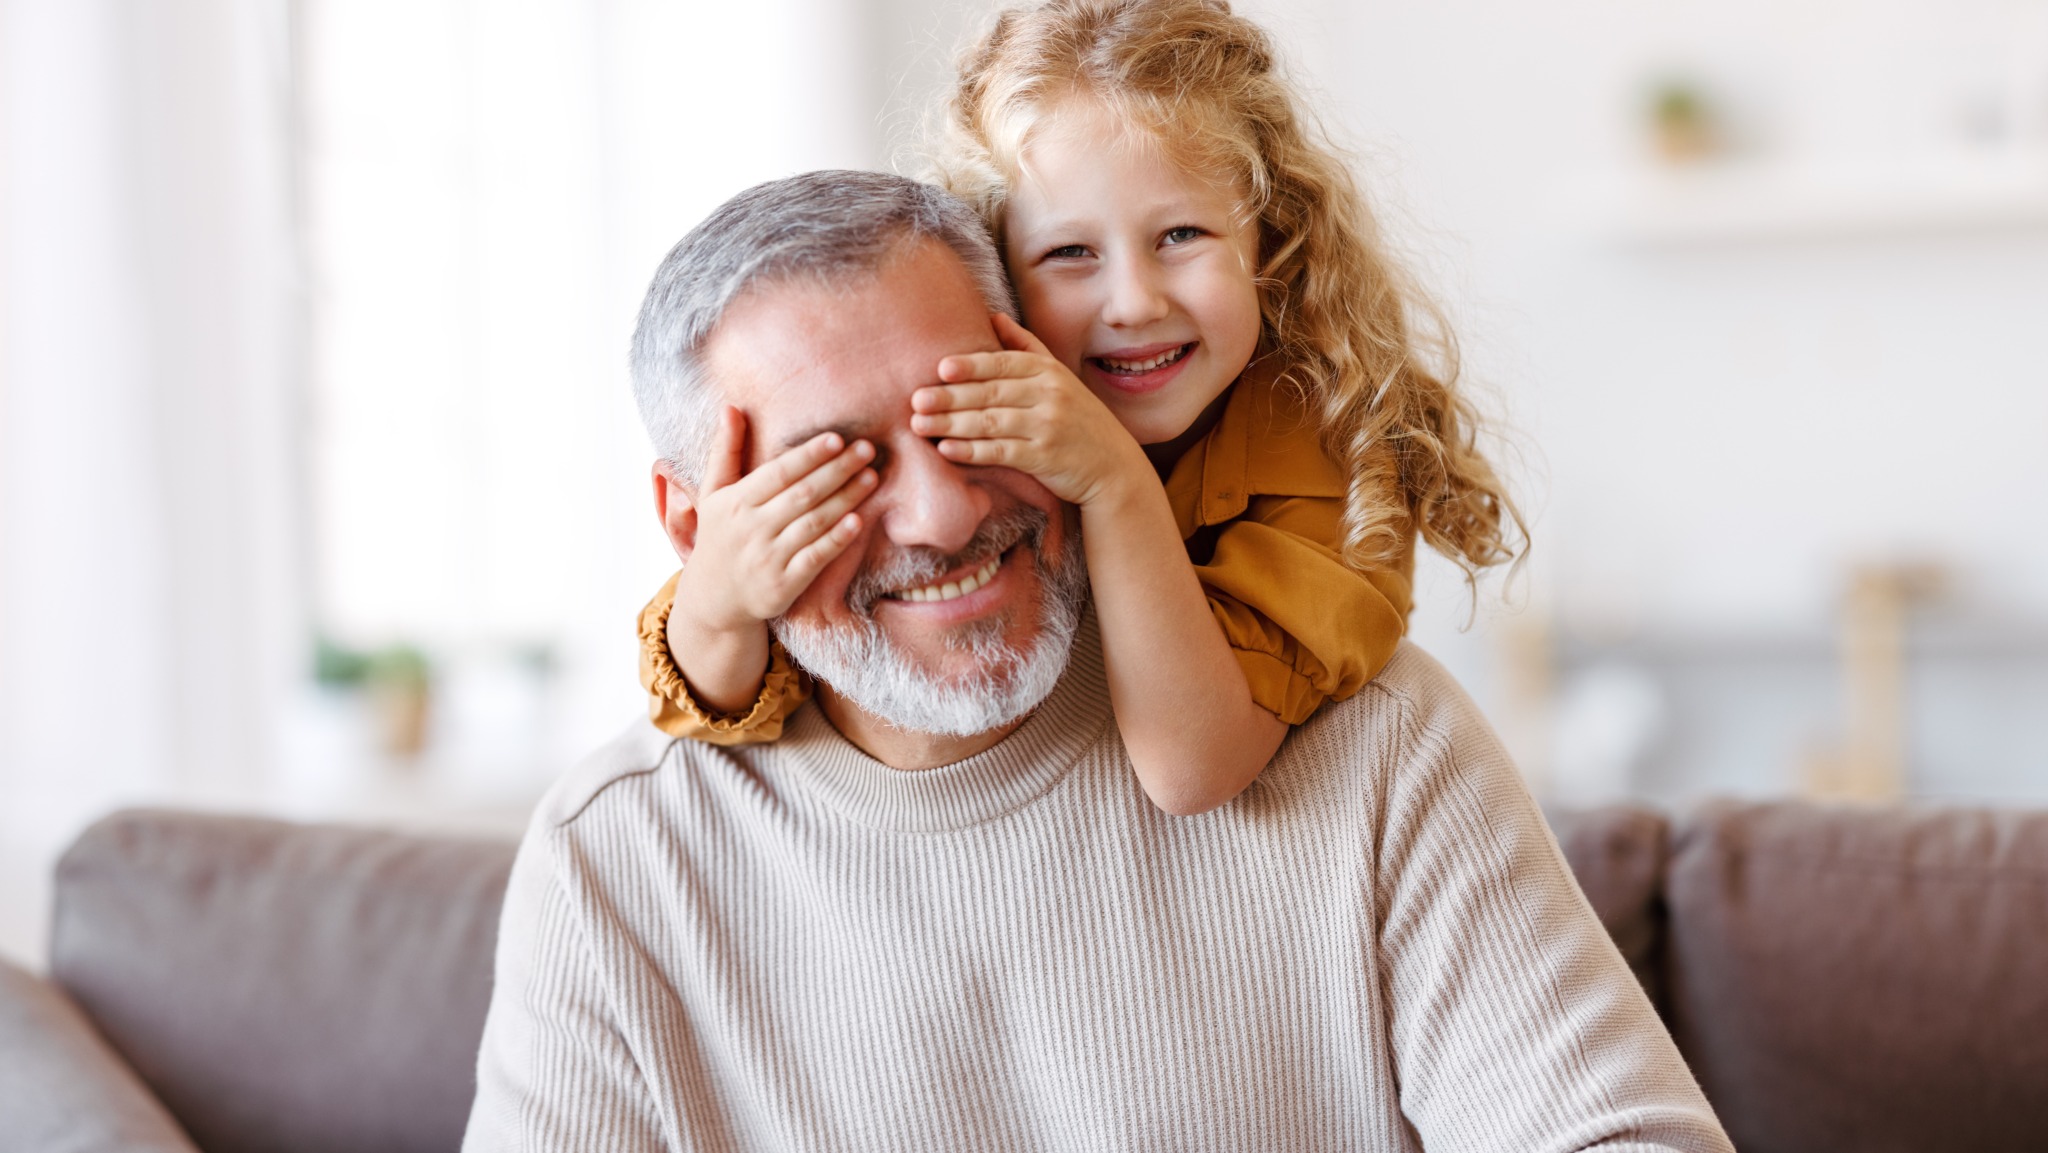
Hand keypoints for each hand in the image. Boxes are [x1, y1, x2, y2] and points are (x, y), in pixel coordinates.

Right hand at [675, 406, 876, 636]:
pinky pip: (815, 559)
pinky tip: (859, 521)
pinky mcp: (783, 585)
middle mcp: (751, 529)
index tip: (837, 438)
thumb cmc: (720, 536)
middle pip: (802, 494)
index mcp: (735, 502)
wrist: (714, 598)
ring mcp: (768, 558)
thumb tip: (731, 406)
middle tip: (868, 449)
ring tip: (872, 477)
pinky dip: (836, 540)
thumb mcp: (713, 493)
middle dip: (837, 470)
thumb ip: (725, 451)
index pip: (778, 473)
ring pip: (813, 523)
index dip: (809, 455)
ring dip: (845, 499)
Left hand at [912, 313, 1149, 507]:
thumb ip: (1025, 347)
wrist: (1112, 466)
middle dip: (950, 396)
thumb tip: (993, 315)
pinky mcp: (1044, 458)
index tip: (940, 368)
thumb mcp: (1058, 377)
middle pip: (991, 393)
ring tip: (919, 425)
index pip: (1004, 363)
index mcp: (1048, 372)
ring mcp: (1047, 427)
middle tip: (915, 399)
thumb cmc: (1078, 419)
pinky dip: (971, 451)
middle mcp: (1049, 395)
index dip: (972, 365)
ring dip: (951, 424)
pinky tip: (946, 449)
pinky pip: (1001, 452)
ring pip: (991, 422)